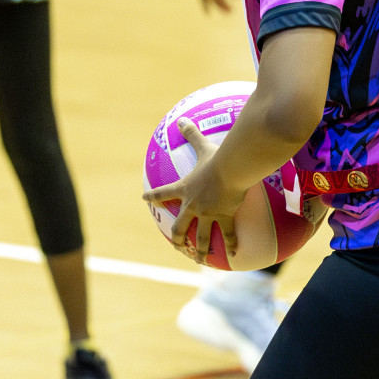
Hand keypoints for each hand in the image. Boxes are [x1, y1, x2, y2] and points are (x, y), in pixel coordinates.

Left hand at [141, 118, 249, 263]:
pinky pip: (228, 234)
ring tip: (199, 260)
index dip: (154, 196)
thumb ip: (192, 134)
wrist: (230, 169)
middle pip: (181, 226)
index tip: (144, 199)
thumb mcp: (203, 145)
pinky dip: (231, 245)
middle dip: (178, 237)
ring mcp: (208, 214)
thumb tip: (182, 118)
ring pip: (202, 236)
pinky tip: (233, 255)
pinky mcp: (224, 217)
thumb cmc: (217, 158)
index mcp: (185, 189)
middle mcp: (193, 205)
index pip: (164, 193)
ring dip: (200, 250)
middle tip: (178, 245)